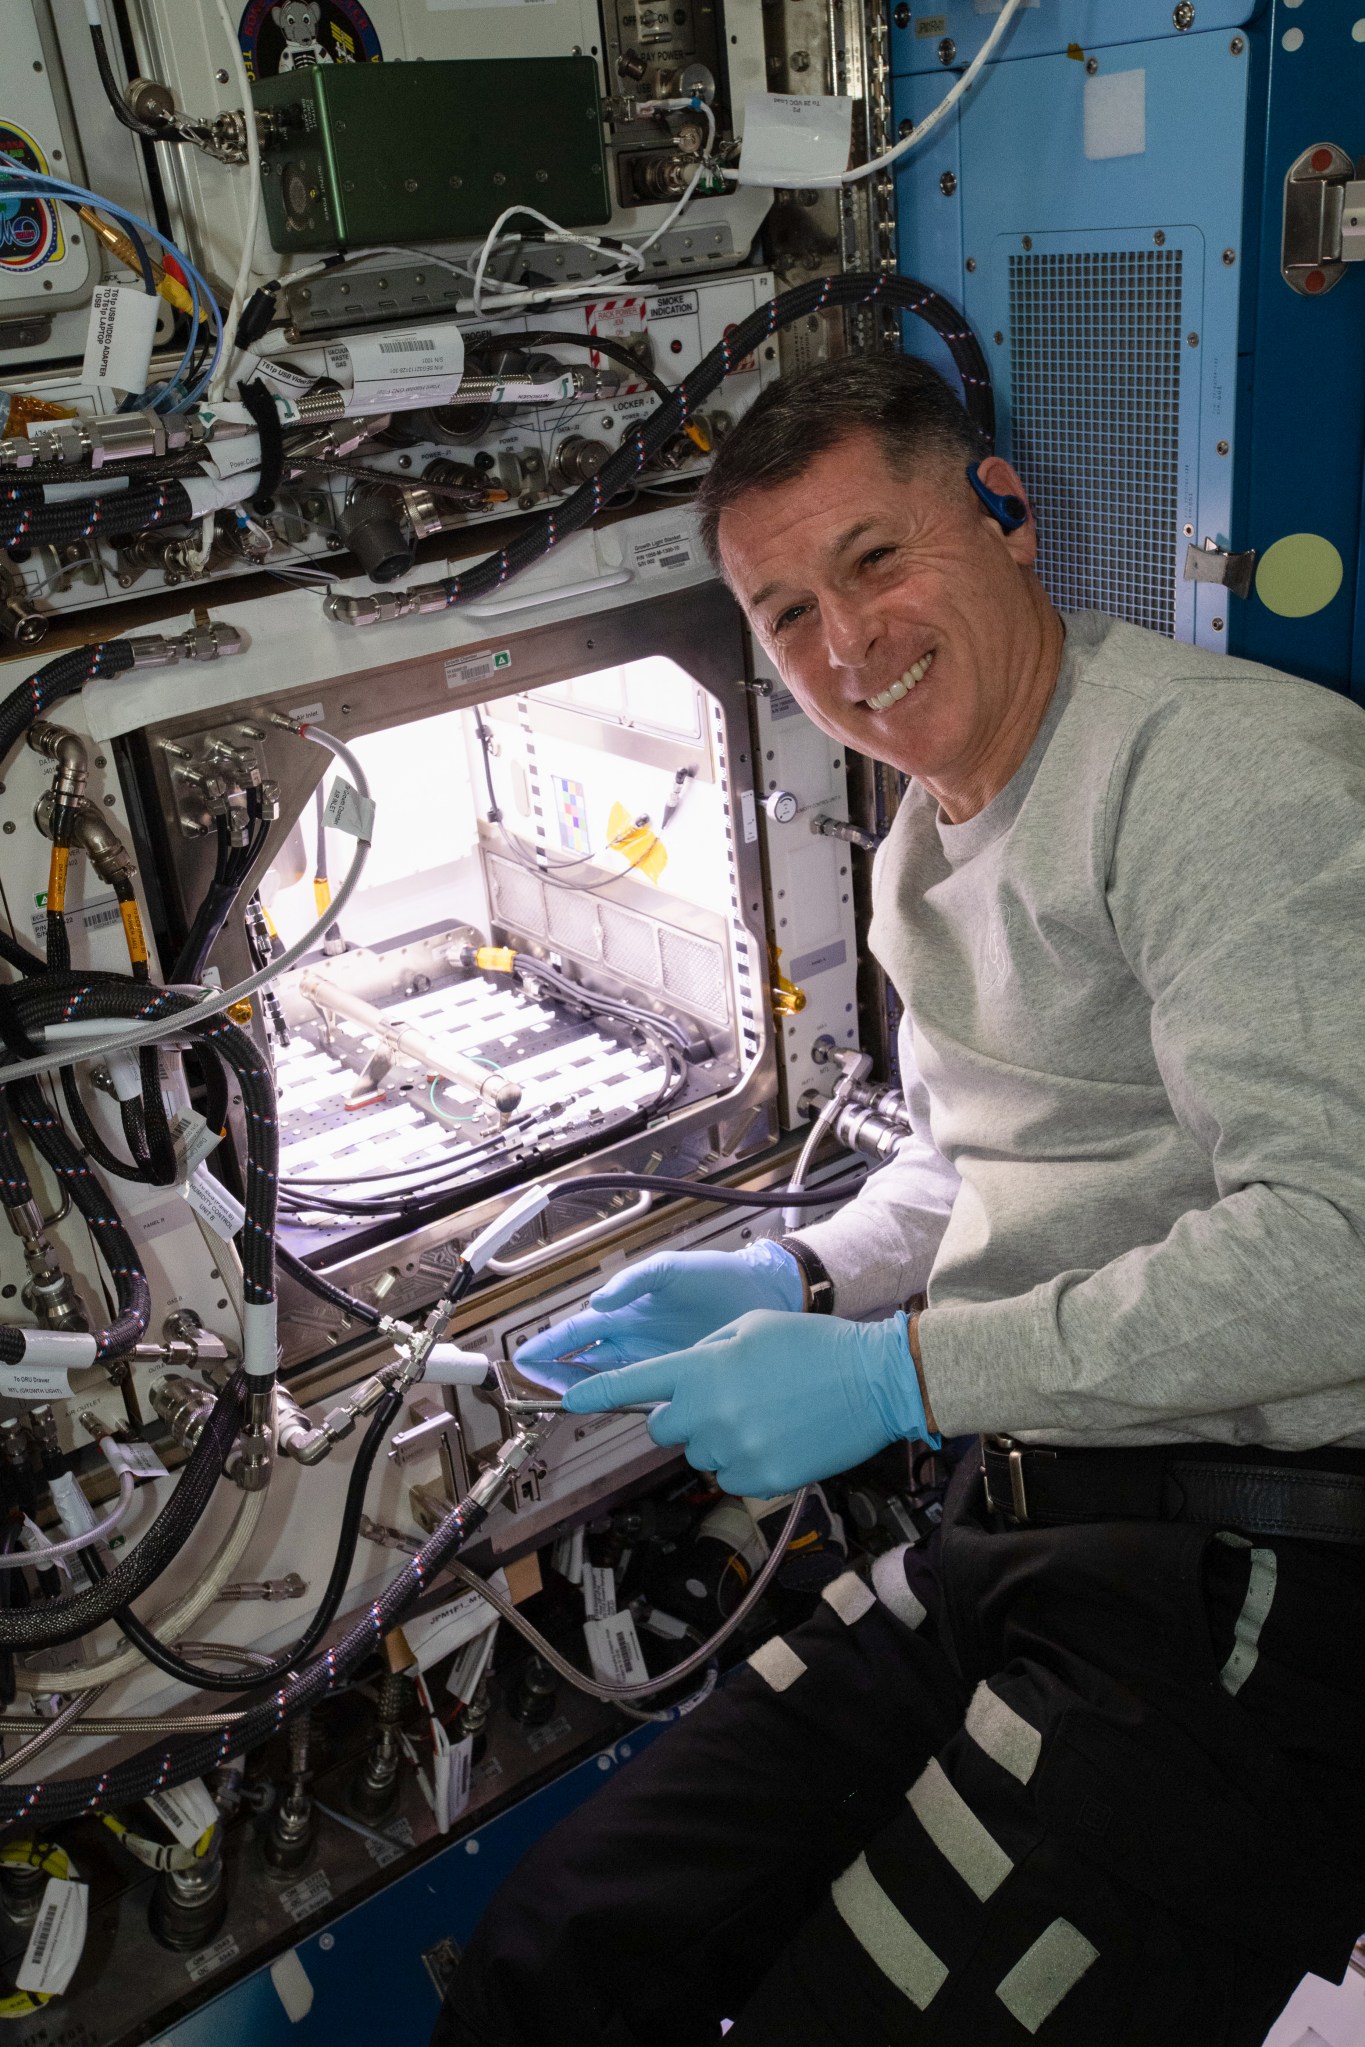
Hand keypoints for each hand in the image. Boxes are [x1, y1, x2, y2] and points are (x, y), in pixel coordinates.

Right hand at [511, 1240, 802, 1393]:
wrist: (762, 1294)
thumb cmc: (716, 1276)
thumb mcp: (671, 1269)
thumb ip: (635, 1281)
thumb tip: (599, 1302)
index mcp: (627, 1308)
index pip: (579, 1330)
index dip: (550, 1344)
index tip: (524, 1358)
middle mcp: (634, 1336)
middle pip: (584, 1359)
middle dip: (556, 1372)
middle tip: (531, 1388)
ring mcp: (653, 1357)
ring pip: (607, 1377)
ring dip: (582, 1388)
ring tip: (558, 1401)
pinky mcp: (676, 1374)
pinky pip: (640, 1390)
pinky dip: (620, 1400)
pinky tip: (608, 1410)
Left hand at [561, 1308, 938, 1497]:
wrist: (872, 1381)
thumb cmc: (813, 1346)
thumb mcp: (749, 1326)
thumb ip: (704, 1350)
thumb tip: (681, 1377)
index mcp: (702, 1368)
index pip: (634, 1384)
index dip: (597, 1392)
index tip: (573, 1400)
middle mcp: (709, 1413)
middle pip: (661, 1427)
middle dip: (680, 1414)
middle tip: (720, 1397)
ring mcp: (733, 1450)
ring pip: (698, 1452)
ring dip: (717, 1437)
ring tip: (762, 1413)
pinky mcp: (758, 1479)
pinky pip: (728, 1476)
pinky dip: (743, 1462)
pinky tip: (774, 1436)